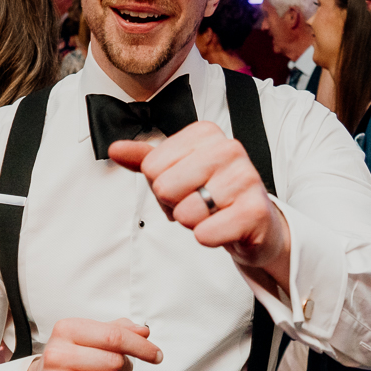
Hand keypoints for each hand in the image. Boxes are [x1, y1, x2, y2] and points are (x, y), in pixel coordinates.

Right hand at [19, 317, 162, 370]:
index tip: (156, 355)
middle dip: (126, 368)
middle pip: (114, 361)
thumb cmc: (68, 362)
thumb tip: (143, 330)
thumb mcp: (88, 337)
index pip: (114, 336)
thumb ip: (117, 330)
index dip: (141, 346)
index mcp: (66, 330)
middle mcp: (56, 354)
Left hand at [107, 121, 291, 285]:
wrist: (256, 222)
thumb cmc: (213, 193)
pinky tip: (224, 227)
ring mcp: (245, 178)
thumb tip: (115, 149)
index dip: (162, 184)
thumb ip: (144, 158)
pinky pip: (205, 233)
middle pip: (164, 187)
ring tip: (212, 214)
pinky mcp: (254, 211)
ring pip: (184, 213)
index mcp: (205, 133)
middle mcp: (229, 148)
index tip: (187, 185)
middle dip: (175, 204)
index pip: (151, 166)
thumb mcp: (176, 170)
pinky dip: (209, 237)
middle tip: (199, 202)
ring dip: (193, 222)